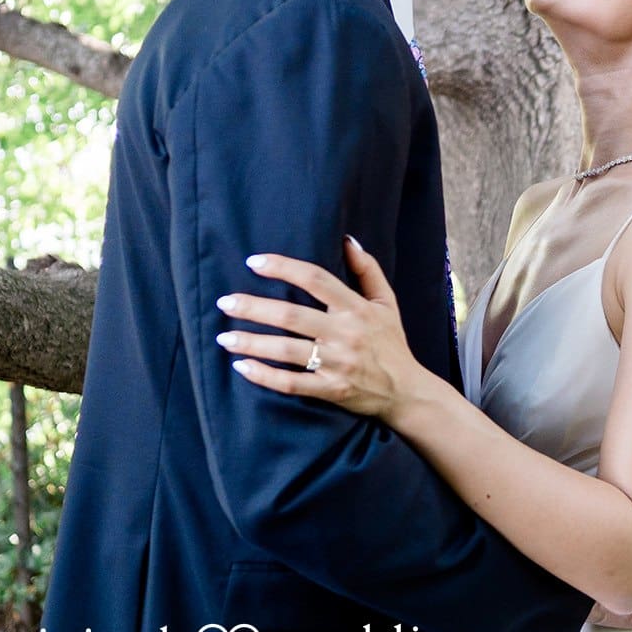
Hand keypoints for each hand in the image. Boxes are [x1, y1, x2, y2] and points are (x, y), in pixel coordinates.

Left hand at [219, 236, 433, 418]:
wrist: (406, 390)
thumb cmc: (391, 342)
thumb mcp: (386, 302)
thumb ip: (368, 270)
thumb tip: (347, 240)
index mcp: (357, 308)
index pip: (315, 279)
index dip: (282, 267)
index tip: (254, 262)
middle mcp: (346, 334)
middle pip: (291, 315)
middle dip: (254, 307)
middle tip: (225, 302)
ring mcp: (337, 364)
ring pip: (286, 351)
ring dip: (251, 342)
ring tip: (224, 337)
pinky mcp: (331, 390)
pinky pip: (291, 384)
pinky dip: (264, 376)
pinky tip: (242, 367)